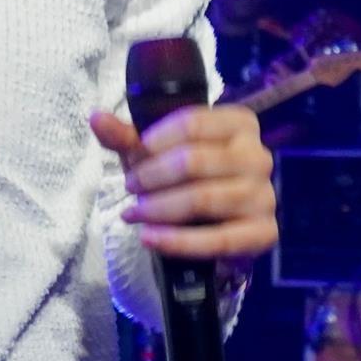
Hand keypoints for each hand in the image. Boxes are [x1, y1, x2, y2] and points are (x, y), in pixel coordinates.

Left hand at [89, 104, 276, 262]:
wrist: (209, 222)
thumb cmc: (181, 176)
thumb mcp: (153, 153)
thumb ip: (126, 136)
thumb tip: (96, 118)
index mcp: (239, 123)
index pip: (193, 123)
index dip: (156, 141)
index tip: (135, 155)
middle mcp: (258, 155)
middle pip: (195, 161)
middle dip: (153, 177)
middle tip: (130, 189)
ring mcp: (265, 195)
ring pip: (204, 199)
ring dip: (160, 209)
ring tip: (134, 214)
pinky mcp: (264, 232)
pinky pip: (219, 240)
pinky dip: (179, 241)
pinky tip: (150, 239)